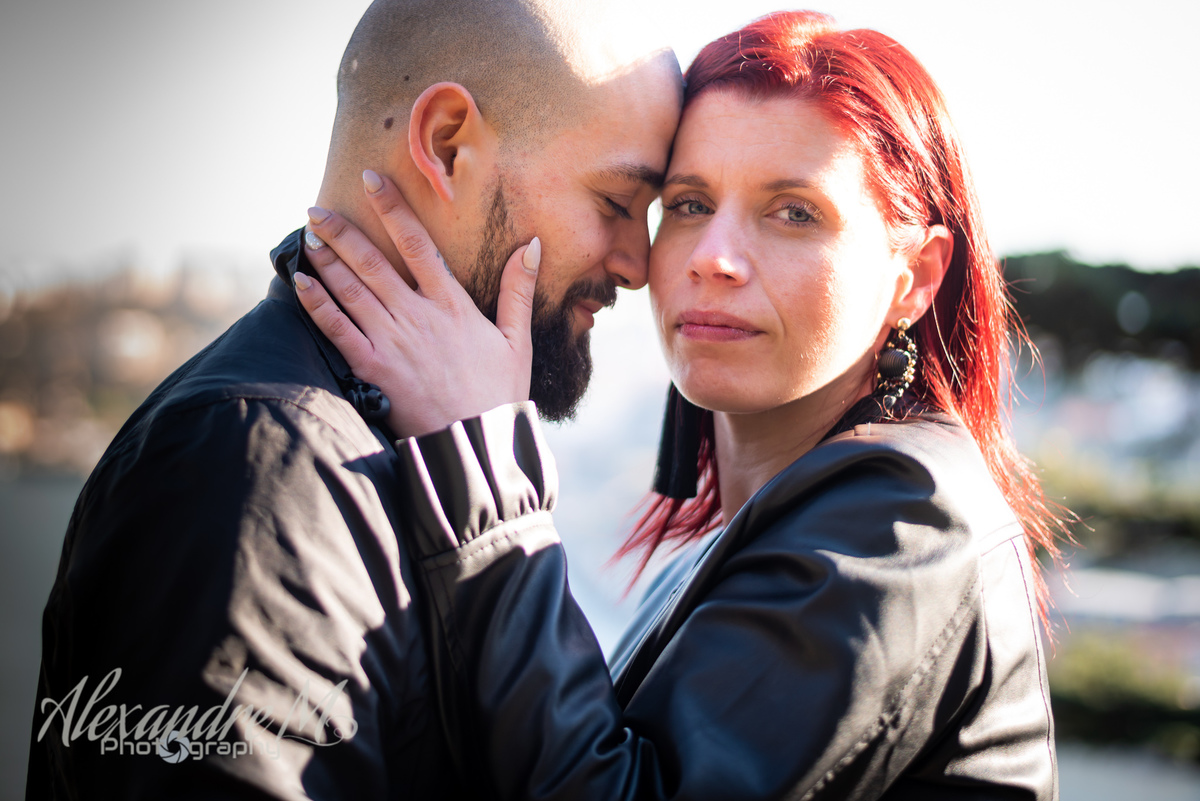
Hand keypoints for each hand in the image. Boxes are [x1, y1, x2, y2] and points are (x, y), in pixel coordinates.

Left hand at [295, 170, 539, 437]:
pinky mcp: (373, 370)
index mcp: (452, 305)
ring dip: (327, 260)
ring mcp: (392, 342)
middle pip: (373, 263)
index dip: (392, 209)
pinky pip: (338, 331)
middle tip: (316, 208)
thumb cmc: (499, 394)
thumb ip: (518, 290)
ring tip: (308, 235)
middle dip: (342, 232)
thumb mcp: (518, 340)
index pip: (417, 245)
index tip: (370, 181)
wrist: (476, 444)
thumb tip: (531, 245)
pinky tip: (300, 282)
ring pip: (351, 291)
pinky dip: (317, 304)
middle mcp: (417, 317)